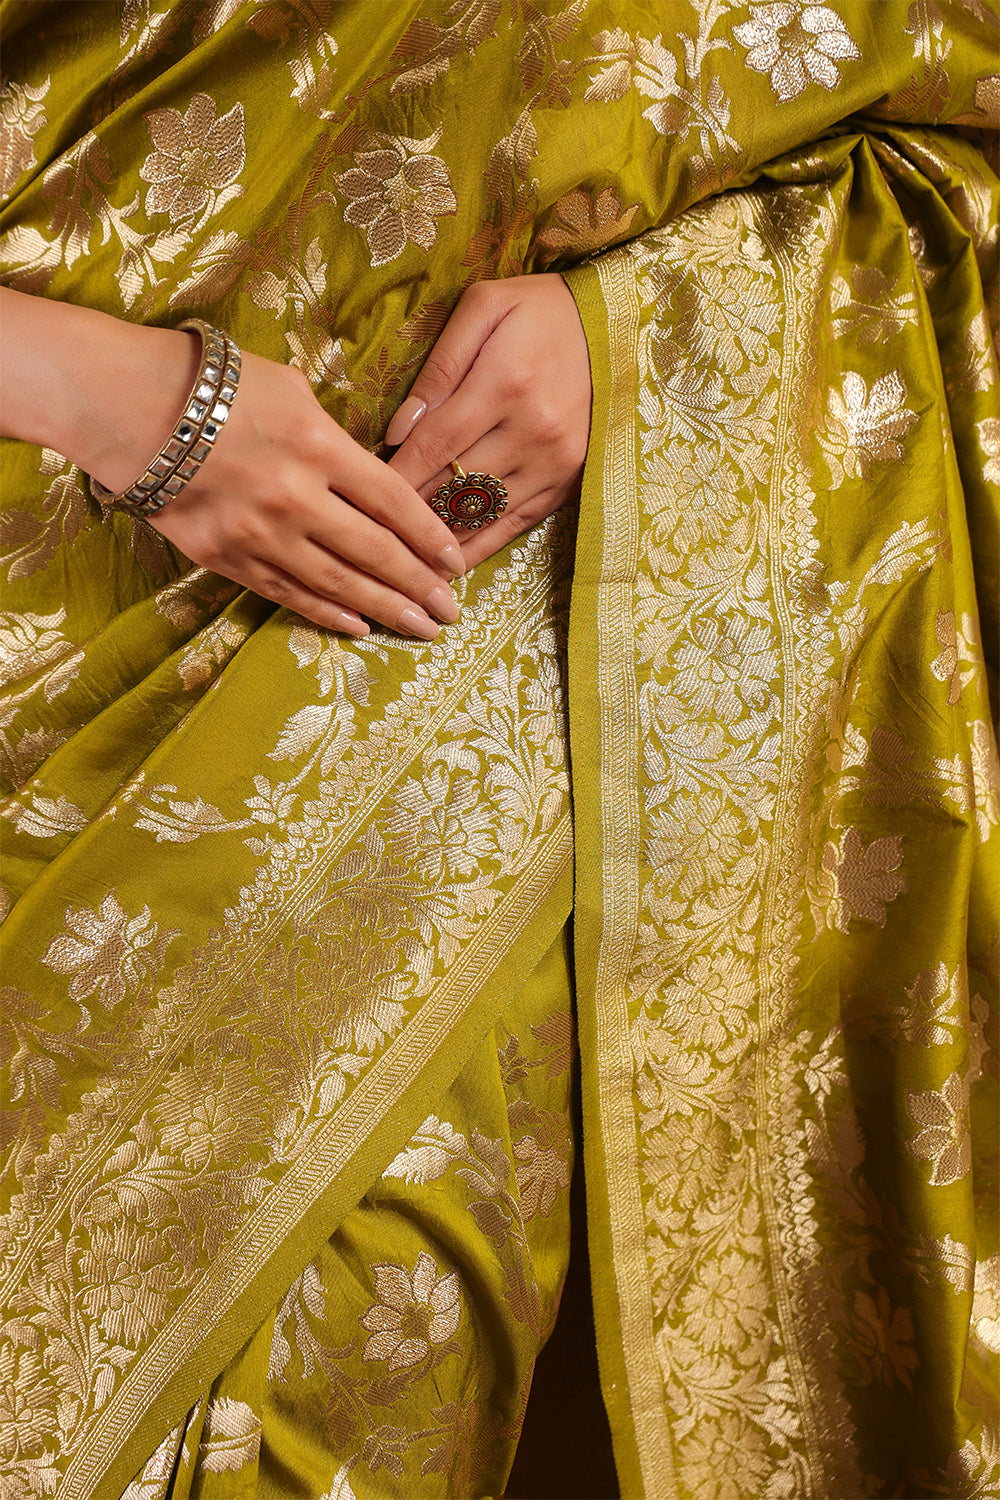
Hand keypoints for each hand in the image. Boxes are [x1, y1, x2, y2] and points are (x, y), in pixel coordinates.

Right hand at [0, 289, 464, 638]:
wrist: (129, 405)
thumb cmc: (216, 384)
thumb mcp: (291, 389)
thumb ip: (336, 437)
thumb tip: (372, 477)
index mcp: (319, 445)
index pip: (393, 501)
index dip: (430, 535)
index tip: (455, 560)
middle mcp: (296, 497)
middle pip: (375, 553)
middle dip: (420, 586)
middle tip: (451, 612)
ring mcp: (260, 534)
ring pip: (337, 584)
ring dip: (385, 610)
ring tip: (420, 629)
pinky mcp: (226, 557)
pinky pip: (288, 594)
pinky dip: (327, 614)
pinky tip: (359, 627)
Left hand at [384, 275, 591, 567]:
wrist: (615, 326)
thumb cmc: (538, 310)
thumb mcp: (484, 308)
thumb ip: (438, 367)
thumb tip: (398, 430)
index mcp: (504, 383)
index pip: (433, 446)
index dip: (394, 477)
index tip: (361, 498)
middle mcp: (532, 430)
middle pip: (454, 487)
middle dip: (409, 512)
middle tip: (372, 531)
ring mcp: (554, 462)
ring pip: (483, 515)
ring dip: (440, 537)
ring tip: (403, 557)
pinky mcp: (568, 481)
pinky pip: (515, 525)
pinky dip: (479, 546)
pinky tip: (448, 562)